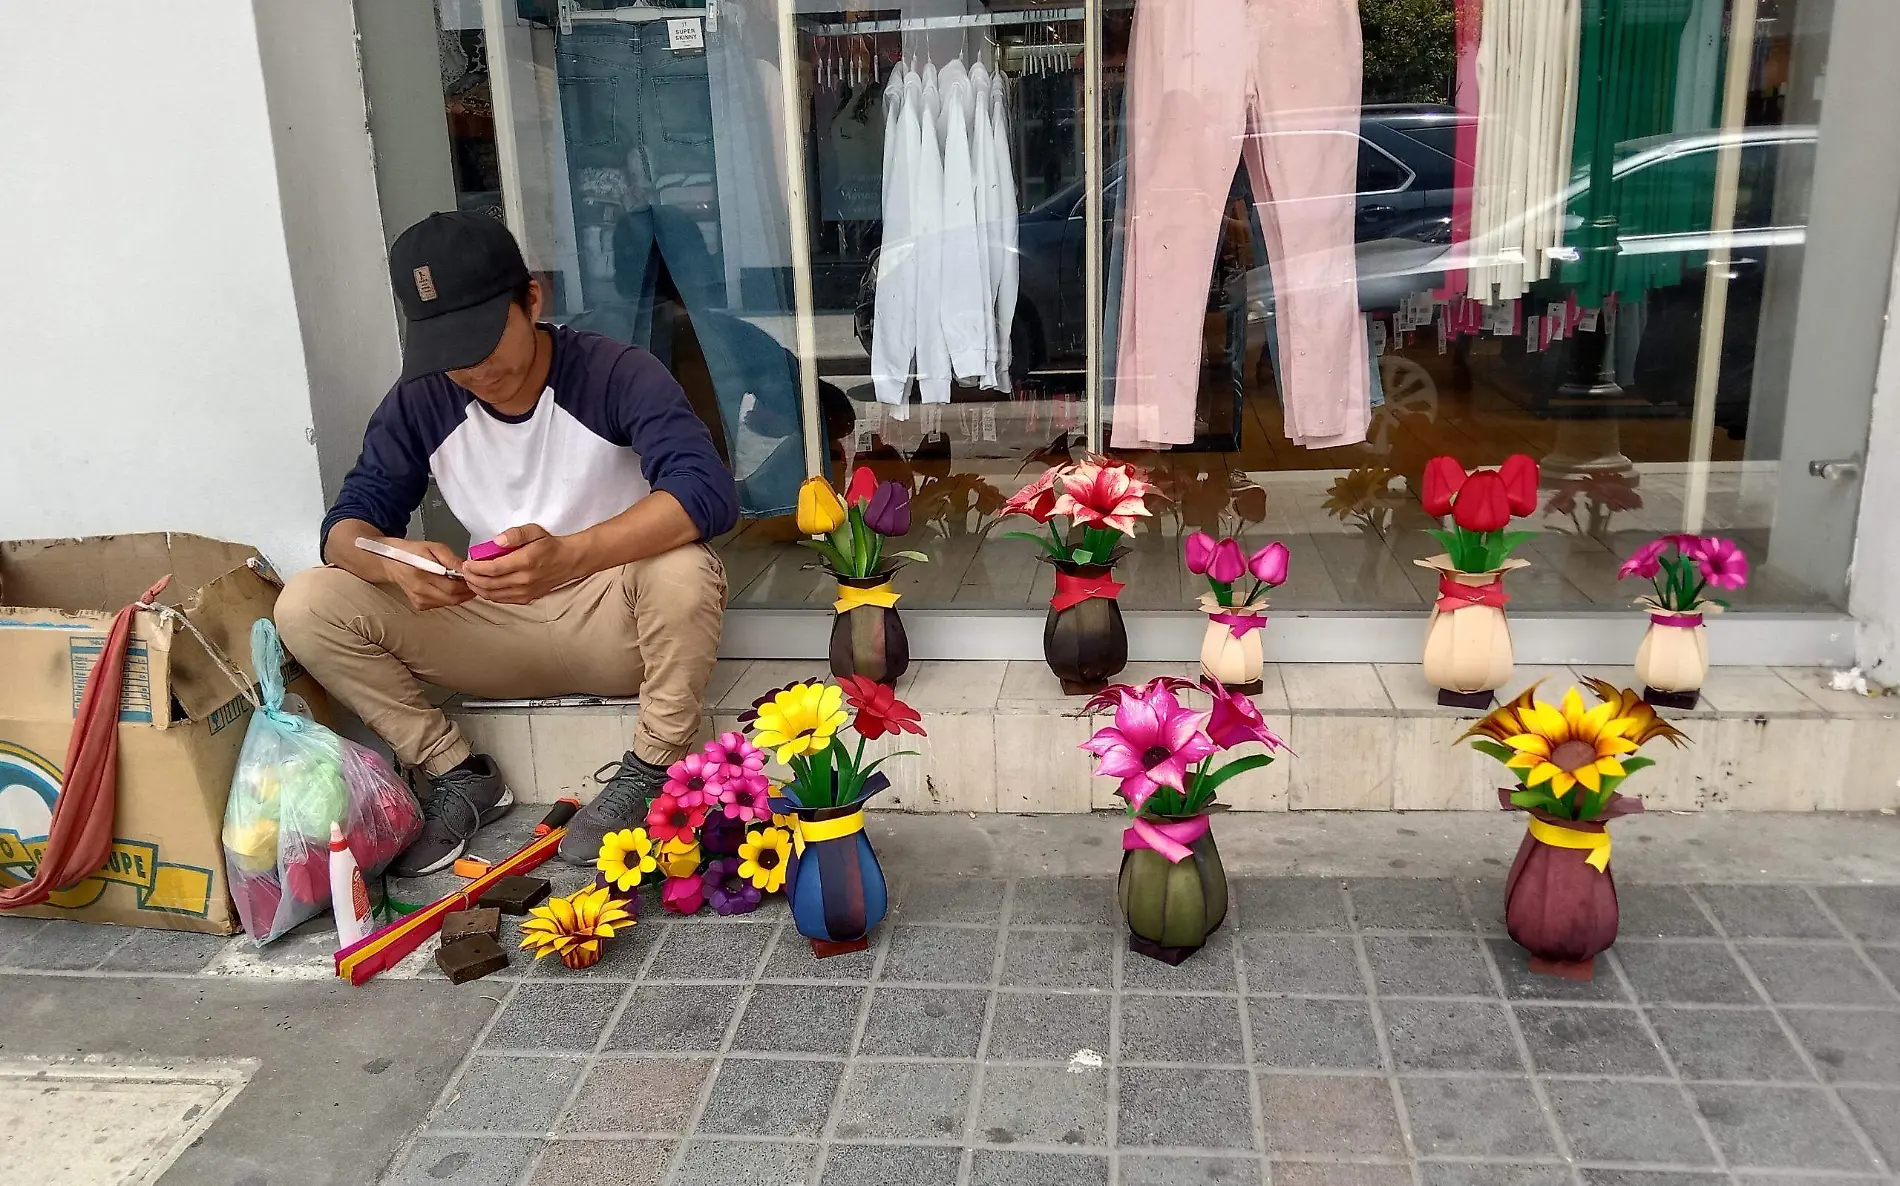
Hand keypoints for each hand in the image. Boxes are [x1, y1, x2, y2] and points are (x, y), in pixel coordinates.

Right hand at [378, 538, 473, 610]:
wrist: (392, 562)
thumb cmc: (412, 552)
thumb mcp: (433, 547)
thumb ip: (450, 558)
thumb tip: (465, 568)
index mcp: (421, 574)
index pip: (451, 587)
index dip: (466, 584)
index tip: (472, 578)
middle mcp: (419, 590)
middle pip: (452, 598)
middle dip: (466, 591)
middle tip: (472, 582)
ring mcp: (419, 600)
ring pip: (448, 602)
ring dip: (459, 595)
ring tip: (462, 583)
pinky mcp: (419, 605)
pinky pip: (441, 604)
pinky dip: (450, 597)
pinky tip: (449, 588)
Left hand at [461, 524, 581, 604]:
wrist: (569, 561)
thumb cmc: (550, 545)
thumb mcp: (534, 531)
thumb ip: (514, 534)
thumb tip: (496, 542)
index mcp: (524, 561)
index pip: (492, 569)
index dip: (475, 568)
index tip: (466, 563)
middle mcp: (524, 580)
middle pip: (489, 584)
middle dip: (472, 579)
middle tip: (464, 572)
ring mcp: (525, 591)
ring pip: (493, 595)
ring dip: (478, 588)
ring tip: (470, 580)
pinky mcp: (527, 598)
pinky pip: (502, 600)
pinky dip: (489, 595)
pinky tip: (483, 588)